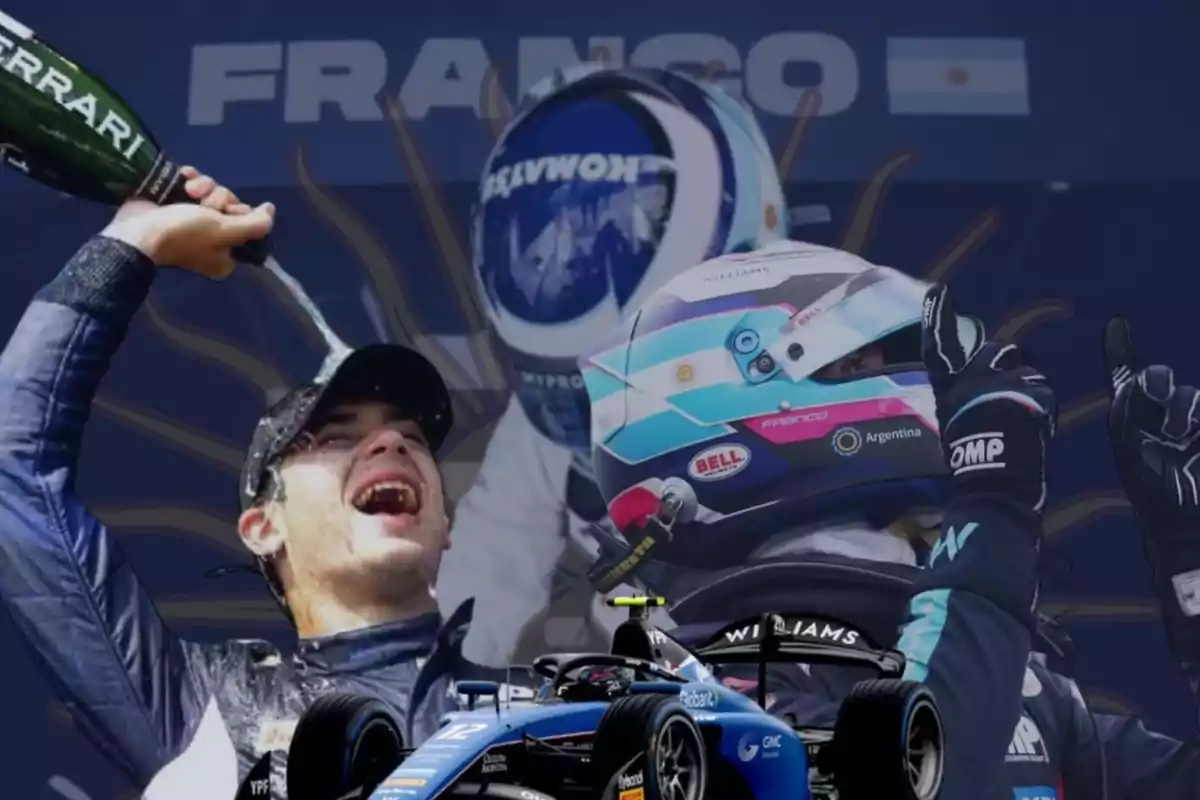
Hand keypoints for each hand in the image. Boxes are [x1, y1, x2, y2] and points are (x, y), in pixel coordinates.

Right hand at [100, 166, 273, 278]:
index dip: (241, 211)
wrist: (137, 230)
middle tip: (204, 204)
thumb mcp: (226, 232)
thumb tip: (270, 210)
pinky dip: (189, 177)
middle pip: (230, 203)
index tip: (229, 212)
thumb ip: (256, 224)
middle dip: (219, 197)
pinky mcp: (176, 202)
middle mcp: (212, 237)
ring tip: (188, 191)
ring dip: (203, 186)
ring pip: (213, 190)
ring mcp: (193, 219)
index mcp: (226, 252)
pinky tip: (182, 179)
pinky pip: (194, 182)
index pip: (248, 223)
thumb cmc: (184, 235)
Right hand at [922, 285, 1056, 511]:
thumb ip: (968, 403)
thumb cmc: (971, 464)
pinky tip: (1035, 430)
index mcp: (950, 391)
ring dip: (1029, 388)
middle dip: (1009, 366)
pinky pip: (1043, 392)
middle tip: (1013, 396)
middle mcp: (972, 380)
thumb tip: (985, 397)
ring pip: (1027, 371)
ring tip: (1024, 420)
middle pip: (998, 351)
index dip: (937, 319)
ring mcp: (1002, 383)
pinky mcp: (1031, 392)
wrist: (995, 483)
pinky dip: (1043, 409)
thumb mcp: (956, 427)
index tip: (938, 290)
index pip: (938, 350)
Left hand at [1104, 317, 1199, 524]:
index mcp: (1133, 417)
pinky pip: (1198, 409)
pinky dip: (1195, 420)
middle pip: (1160, 378)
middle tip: (1159, 415)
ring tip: (1180, 439)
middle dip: (1157, 386)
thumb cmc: (1155, 491)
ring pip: (1189, 395)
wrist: (1186, 524)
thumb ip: (1132, 408)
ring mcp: (1188, 422)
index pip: (1127, 376)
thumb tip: (1138, 376)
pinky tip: (1193, 439)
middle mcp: (1159, 414)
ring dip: (1182, 410)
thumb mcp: (1132, 447)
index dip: (1121, 349)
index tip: (1117, 323)